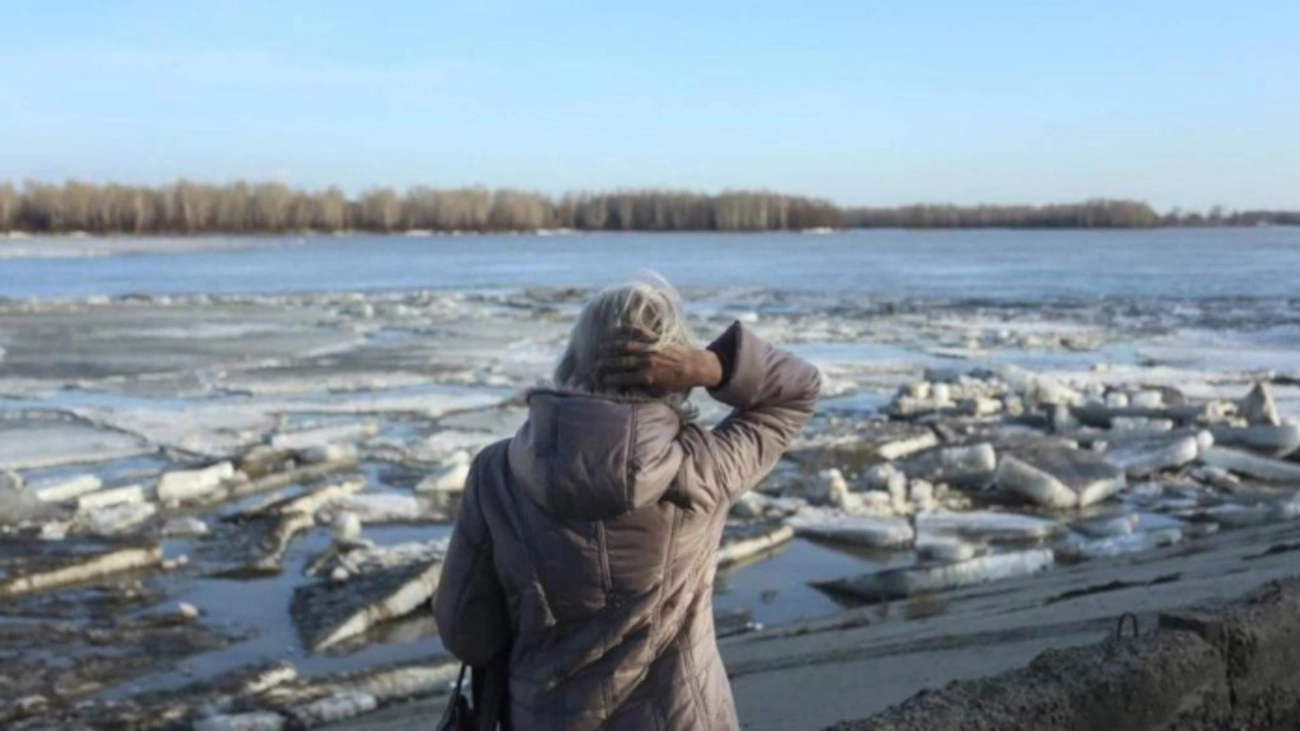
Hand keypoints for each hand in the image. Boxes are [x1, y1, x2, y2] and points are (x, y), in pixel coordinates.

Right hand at [597, 328, 722, 392]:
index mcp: (649, 377)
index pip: (624, 378)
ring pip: (627, 346)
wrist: (695, 366)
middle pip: (622, 361)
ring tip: (601, 347)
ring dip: (612, 346)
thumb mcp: (662, 392)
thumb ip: (645, 391)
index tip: (602, 379)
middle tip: (595, 363)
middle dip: (606, 362)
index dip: (611, 378)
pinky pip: (639, 331)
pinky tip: (615, 330)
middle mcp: (648, 362)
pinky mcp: (656, 337)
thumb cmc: (677, 381)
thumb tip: (629, 392)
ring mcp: (652, 348)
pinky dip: (626, 329)